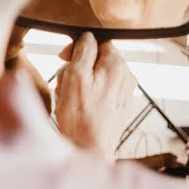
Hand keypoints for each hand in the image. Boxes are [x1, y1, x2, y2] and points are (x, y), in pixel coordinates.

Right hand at [54, 32, 135, 159]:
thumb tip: (87, 37)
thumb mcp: (74, 75)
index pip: (98, 42)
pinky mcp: (118, 109)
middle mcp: (126, 78)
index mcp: (117, 66)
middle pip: (96, 60)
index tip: (63, 58)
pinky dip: (87, 95)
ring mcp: (123, 94)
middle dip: (77, 67)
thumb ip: (83, 51)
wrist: (89, 152)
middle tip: (63, 82)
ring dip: (79, 82)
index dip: (78, 48)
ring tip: (67, 97)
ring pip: (97, 76)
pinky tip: (76, 107)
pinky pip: (100, 92)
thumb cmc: (79, 116)